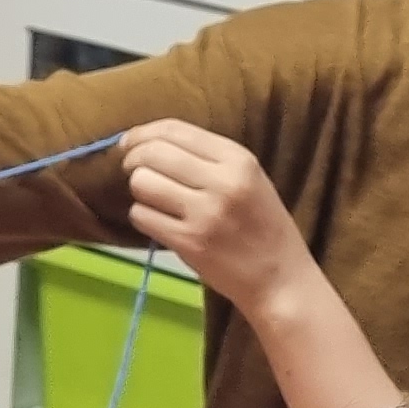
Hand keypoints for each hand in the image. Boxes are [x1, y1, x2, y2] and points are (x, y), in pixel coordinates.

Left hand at [114, 121, 309, 316]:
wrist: (280, 278)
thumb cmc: (262, 225)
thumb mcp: (248, 178)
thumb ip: (207, 157)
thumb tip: (149, 142)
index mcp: (239, 159)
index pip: (176, 130)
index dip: (143, 133)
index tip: (129, 142)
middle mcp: (222, 181)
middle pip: (153, 153)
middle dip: (132, 159)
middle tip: (131, 169)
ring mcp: (205, 213)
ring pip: (142, 183)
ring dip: (139, 190)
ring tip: (153, 199)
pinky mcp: (189, 242)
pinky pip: (142, 216)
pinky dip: (142, 217)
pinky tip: (157, 222)